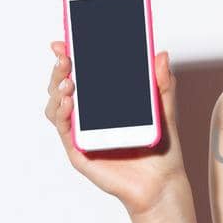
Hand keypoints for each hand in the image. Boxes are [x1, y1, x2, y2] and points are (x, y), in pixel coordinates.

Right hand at [44, 40, 187, 214]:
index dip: (72, 56)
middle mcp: (90, 116)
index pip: (84, 74)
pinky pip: (64, 129)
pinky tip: (67, 102)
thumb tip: (160, 55)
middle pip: (65, 85)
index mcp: (106, 102)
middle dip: (61, 67)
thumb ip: (161, 84)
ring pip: (58, 104)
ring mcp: (81, 133)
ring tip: (68, 79)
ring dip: (57, 88)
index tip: (67, 39)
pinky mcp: (78, 151)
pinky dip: (61, 113)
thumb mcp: (164, 110)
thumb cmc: (161, 149)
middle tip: (65, 54)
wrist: (162, 183)